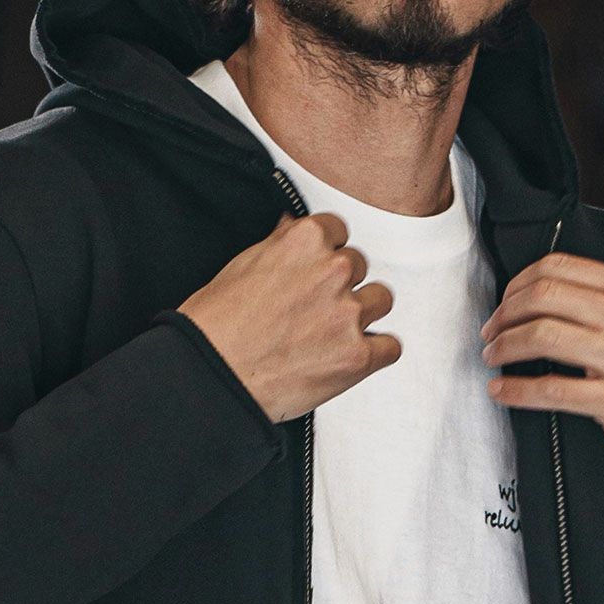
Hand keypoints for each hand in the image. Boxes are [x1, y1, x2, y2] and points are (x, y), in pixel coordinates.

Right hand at [177, 211, 399, 422]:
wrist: (212, 375)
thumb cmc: (216, 325)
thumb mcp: (241, 266)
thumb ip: (278, 244)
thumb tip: (292, 228)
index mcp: (305, 240)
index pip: (338, 232)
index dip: (325, 255)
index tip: (315, 272)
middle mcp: (333, 271)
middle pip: (360, 266)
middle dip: (341, 285)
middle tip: (315, 309)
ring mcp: (349, 314)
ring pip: (381, 301)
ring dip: (363, 314)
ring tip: (332, 333)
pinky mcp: (358, 356)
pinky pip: (390, 347)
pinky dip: (375, 353)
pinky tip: (351, 357)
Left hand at [479, 252, 603, 498]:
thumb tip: (543, 295)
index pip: (558, 267)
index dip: (517, 285)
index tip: (503, 306)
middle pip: (544, 296)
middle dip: (504, 314)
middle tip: (490, 333)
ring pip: (543, 336)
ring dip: (504, 347)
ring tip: (492, 359)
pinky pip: (552, 390)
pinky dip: (516, 390)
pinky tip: (500, 391)